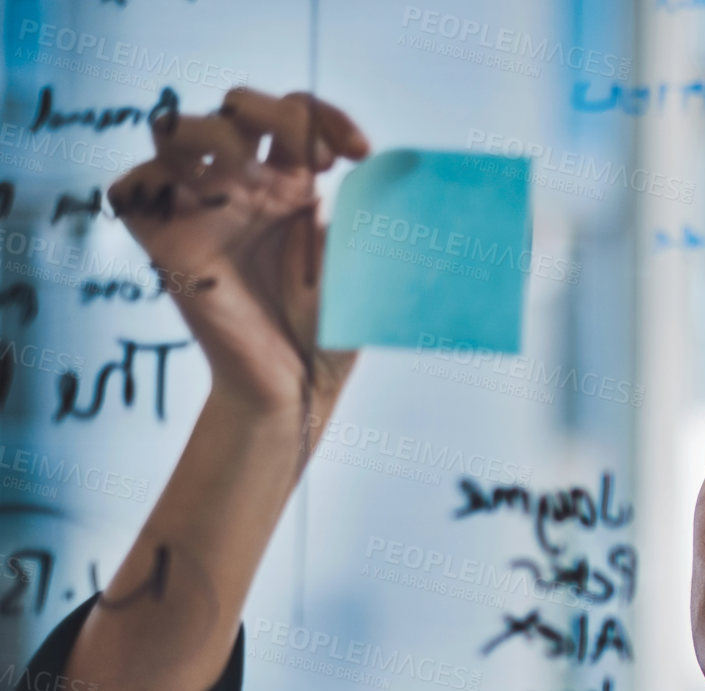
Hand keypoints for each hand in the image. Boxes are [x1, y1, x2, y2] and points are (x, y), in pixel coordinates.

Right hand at [107, 87, 369, 417]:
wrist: (295, 387)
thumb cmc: (329, 332)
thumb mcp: (359, 263)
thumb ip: (364, 214)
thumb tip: (389, 171)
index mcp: (293, 186)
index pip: (296, 114)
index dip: (325, 116)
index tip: (360, 153)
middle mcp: (244, 190)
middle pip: (236, 106)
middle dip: (270, 110)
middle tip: (312, 162)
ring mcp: (202, 211)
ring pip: (175, 129)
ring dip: (212, 131)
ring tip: (250, 171)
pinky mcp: (166, 243)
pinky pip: (131, 188)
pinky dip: (154, 179)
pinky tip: (203, 206)